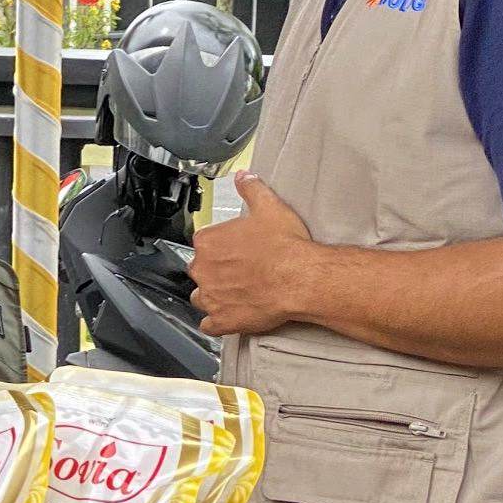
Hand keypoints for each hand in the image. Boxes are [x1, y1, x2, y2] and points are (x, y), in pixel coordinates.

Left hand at [190, 174, 318, 337]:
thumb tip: (243, 177)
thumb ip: (252, 189)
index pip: (204, 243)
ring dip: (214, 296)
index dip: (221, 247)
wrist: (301, 278)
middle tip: (240, 271)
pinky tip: (229, 316)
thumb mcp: (269, 207)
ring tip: (236, 293)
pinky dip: (217, 322)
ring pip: (202, 297)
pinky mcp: (221, 320)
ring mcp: (210, 297)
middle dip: (216, 271)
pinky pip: (209, 325)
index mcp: (208, 242)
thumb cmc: (286, 246)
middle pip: (201, 270)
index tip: (235, 250)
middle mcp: (203, 269)